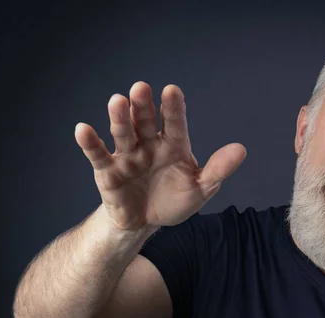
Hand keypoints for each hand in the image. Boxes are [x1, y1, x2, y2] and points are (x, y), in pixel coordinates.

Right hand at [75, 82, 246, 230]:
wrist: (146, 222)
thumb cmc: (174, 200)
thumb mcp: (200, 188)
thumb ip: (218, 170)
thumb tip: (241, 150)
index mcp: (174, 145)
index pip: (174, 123)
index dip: (173, 108)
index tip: (172, 91)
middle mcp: (149, 144)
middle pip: (145, 122)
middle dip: (143, 106)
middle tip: (141, 88)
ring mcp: (127, 156)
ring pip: (123, 133)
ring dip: (119, 118)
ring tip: (117, 101)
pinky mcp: (108, 171)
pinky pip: (98, 155)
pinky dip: (90, 143)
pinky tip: (83, 129)